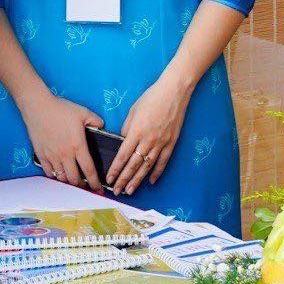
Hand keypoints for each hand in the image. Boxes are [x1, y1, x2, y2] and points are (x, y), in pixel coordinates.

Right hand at [19, 91, 105, 188]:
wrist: (38, 107)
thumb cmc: (60, 109)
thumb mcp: (83, 112)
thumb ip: (96, 121)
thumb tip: (102, 126)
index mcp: (78, 146)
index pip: (89, 171)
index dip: (95, 183)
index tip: (99, 190)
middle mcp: (65, 155)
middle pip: (75, 180)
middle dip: (82, 187)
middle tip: (86, 187)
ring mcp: (52, 156)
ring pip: (62, 178)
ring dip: (69, 182)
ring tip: (73, 182)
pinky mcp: (41, 155)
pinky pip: (49, 173)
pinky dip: (55, 176)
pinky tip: (59, 174)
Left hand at [110, 76, 192, 196]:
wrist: (174, 92)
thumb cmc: (151, 98)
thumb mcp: (133, 111)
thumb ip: (127, 128)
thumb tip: (123, 140)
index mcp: (135, 131)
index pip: (123, 155)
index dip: (116, 169)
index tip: (110, 179)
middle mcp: (147, 140)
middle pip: (133, 165)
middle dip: (124, 179)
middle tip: (118, 191)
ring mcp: (161, 143)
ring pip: (147, 166)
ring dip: (138, 180)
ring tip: (131, 190)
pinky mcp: (171, 143)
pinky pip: (163, 161)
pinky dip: (157, 172)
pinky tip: (152, 181)